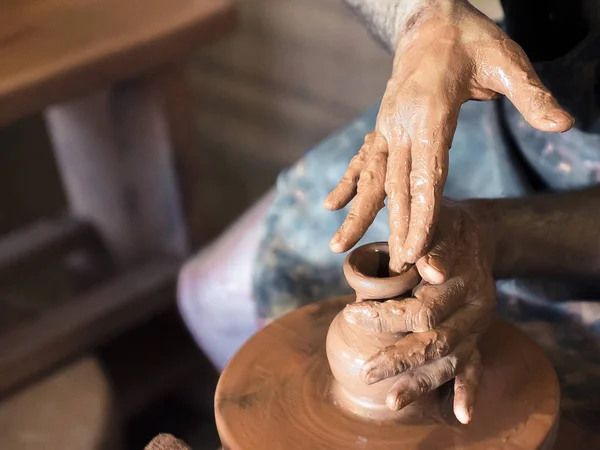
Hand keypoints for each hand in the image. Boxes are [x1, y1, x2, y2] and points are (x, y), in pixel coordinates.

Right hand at [324, 0, 572, 273]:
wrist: (429, 19)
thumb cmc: (470, 39)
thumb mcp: (506, 60)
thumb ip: (532, 95)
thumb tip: (564, 124)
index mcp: (430, 114)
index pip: (426, 175)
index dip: (422, 216)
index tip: (417, 249)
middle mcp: (401, 124)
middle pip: (397, 185)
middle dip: (398, 227)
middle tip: (397, 265)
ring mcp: (387, 126)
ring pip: (371, 177)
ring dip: (358, 213)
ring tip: (337, 246)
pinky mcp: (383, 126)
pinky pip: (362, 160)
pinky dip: (347, 183)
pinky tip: (331, 205)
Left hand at [342, 199, 495, 423]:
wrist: (477, 233)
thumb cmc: (445, 224)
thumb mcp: (438, 220)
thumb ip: (432, 244)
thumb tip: (429, 270)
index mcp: (463, 280)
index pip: (423, 308)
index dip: (386, 316)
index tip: (350, 315)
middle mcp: (475, 307)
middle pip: (436, 340)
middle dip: (398, 359)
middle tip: (366, 372)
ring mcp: (478, 326)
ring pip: (451, 359)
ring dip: (421, 382)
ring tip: (392, 401)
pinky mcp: (478, 336)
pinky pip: (476, 366)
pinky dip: (469, 391)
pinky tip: (460, 416)